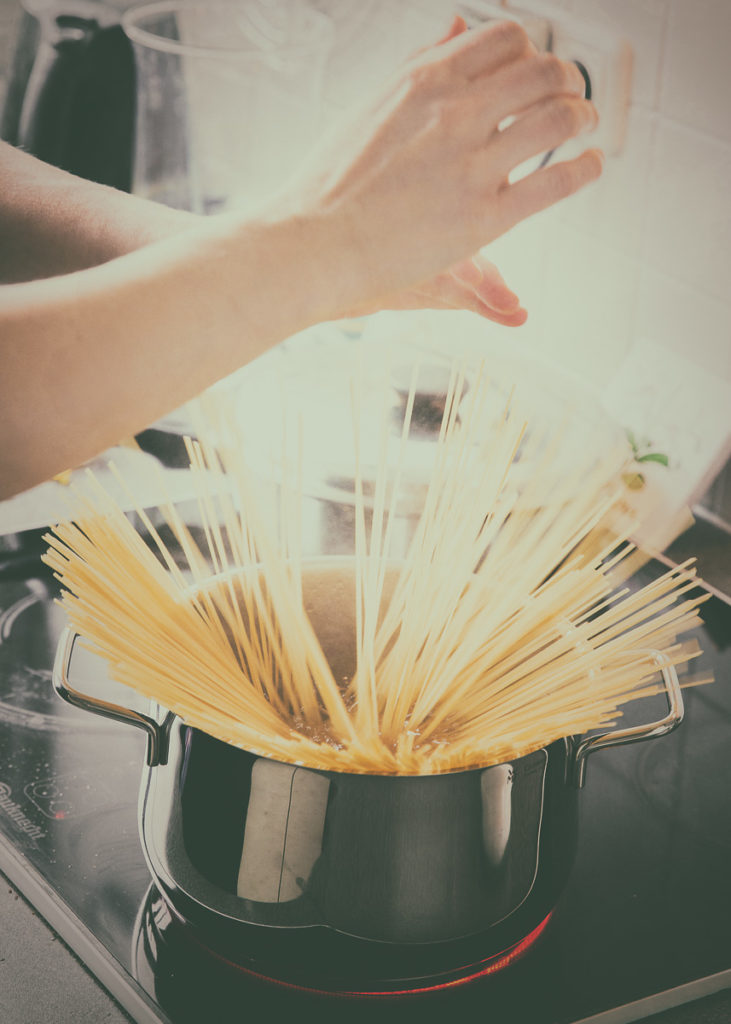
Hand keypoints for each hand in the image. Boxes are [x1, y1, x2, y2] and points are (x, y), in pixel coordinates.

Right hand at [285, 16, 601, 319]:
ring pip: (558, 117)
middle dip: (568, 78)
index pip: (506, 38)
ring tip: (586, 126)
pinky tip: (591, 165)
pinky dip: (586, 168)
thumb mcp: (370, 107)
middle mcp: (453, 113)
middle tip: (573, 94)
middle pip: (543, 70)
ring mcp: (470, 165)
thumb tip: (456, 29)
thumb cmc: (332, 185)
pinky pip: (556, 181)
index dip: (531, 50)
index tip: (535, 70)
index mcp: (424, 80)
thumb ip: (420, 66)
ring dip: (584, 115)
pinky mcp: (482, 218)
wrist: (313, 245)